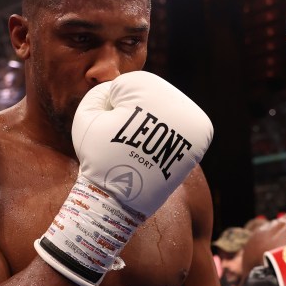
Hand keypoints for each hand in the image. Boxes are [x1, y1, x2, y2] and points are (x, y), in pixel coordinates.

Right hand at [35, 71, 212, 285]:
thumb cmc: (99, 157)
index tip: (111, 131)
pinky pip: (182, 128)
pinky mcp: (199, 138)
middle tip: (125, 142)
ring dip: (153, 125)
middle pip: (150, 96)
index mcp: (147, 89)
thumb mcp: (86, 116)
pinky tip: (156, 151)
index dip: (112, 107)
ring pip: (165, 111)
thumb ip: (102, 91)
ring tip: (140, 148)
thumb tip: (122, 89)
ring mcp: (190, 120)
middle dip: (136, 115)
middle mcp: (175, 100)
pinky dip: (169, 137)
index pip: (128, 86)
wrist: (121, 200)